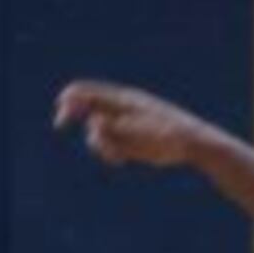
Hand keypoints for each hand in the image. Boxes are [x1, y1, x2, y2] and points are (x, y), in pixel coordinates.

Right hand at [53, 79, 221, 167]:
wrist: (193, 143)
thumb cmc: (168, 134)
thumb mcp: (139, 132)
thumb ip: (115, 127)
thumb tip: (93, 122)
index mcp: (123, 100)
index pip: (89, 92)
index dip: (70, 99)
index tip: (61, 112)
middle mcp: (122, 109)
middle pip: (89, 108)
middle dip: (75, 116)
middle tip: (59, 125)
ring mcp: (126, 123)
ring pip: (99, 131)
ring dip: (100, 144)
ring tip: (117, 157)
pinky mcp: (131, 138)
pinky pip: (111, 143)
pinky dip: (111, 151)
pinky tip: (122, 160)